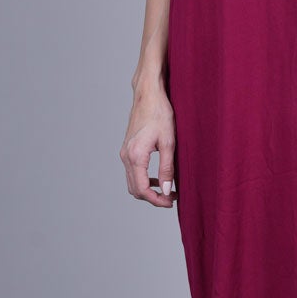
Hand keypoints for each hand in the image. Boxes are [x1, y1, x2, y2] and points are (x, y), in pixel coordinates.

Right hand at [120, 84, 176, 208]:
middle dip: (152, 198)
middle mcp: (126, 156)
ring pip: (132, 182)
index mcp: (135, 156)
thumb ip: (167, 168)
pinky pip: (132, 172)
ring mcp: (125, 153)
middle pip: (135, 189)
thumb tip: (167, 190)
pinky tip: (159, 178)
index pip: (142, 190)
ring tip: (167, 190)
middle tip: (171, 198)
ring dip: (148, 190)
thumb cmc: (160, 114)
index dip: (157, 200)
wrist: (148, 95)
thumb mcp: (169, 142)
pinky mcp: (127, 149)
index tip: (171, 201)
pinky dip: (144, 180)